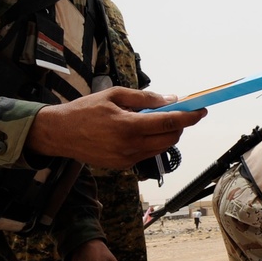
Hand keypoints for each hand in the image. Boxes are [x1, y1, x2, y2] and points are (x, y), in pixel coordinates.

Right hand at [26, 87, 205, 169]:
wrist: (60, 134)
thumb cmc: (85, 110)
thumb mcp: (114, 95)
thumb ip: (144, 98)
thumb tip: (170, 100)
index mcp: (128, 126)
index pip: (169, 123)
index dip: (189, 117)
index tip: (201, 110)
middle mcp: (130, 146)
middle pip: (170, 138)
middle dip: (180, 125)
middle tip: (179, 112)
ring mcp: (127, 159)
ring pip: (161, 147)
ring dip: (167, 134)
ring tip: (156, 119)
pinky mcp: (123, 166)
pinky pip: (147, 153)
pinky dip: (152, 142)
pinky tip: (141, 130)